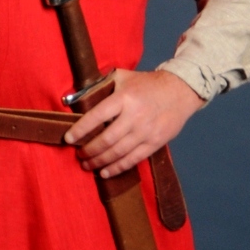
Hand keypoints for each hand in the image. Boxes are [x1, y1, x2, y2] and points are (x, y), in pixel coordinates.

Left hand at [63, 68, 204, 176]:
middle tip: (79, 154)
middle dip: (89, 150)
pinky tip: (105, 172)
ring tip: (87, 165)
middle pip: (106, 139)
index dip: (80, 129)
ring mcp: (145, 132)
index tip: (68, 138)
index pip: (97, 116)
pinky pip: (132, 160)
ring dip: (99, 161)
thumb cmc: (147, 84)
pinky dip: (117, 168)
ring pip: (118, 152)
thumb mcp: (123, 77)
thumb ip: (101, 85)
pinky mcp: (155, 142)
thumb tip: (75, 97)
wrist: (181, 90)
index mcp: (124, 98)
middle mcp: (134, 116)